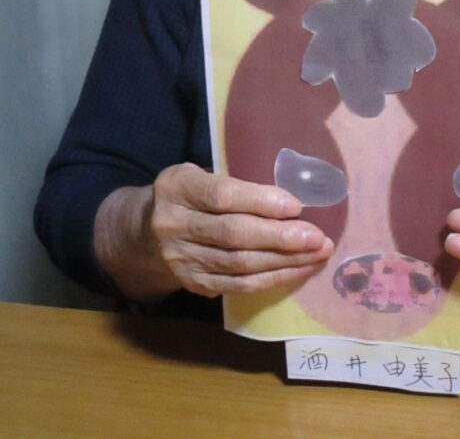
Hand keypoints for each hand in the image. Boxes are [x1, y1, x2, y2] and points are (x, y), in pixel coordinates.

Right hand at [95, 163, 332, 300]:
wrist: (142, 232)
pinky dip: (271, 279)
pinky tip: (297, 270)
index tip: (296, 205)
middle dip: (281, 238)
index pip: (222, 195)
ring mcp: (182, 259)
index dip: (260, 201)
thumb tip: (290, 194)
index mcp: (178, 187)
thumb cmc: (186, 194)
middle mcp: (174, 224)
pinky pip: (237, 285)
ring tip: (317, 254)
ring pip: (239, 264)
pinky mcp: (192, 283)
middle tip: (318, 237)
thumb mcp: (198, 174)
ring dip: (284, 262)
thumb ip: (234, 182)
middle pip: (234, 234)